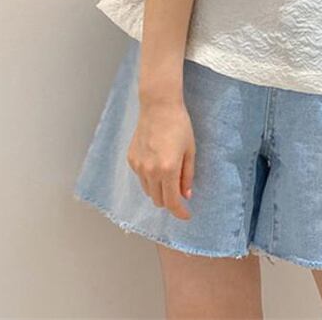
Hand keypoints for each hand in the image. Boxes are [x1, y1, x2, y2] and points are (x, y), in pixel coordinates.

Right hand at [127, 99, 195, 220]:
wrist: (158, 106)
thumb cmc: (179, 125)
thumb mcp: (190, 150)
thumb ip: (187, 175)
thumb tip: (186, 195)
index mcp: (168, 169)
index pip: (172, 202)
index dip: (180, 212)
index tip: (186, 215)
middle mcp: (150, 171)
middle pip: (158, 200)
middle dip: (170, 201)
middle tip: (180, 191)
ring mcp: (138, 166)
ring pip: (148, 191)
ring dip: (159, 190)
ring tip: (169, 174)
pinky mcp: (131, 159)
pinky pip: (141, 178)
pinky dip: (150, 178)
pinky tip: (158, 162)